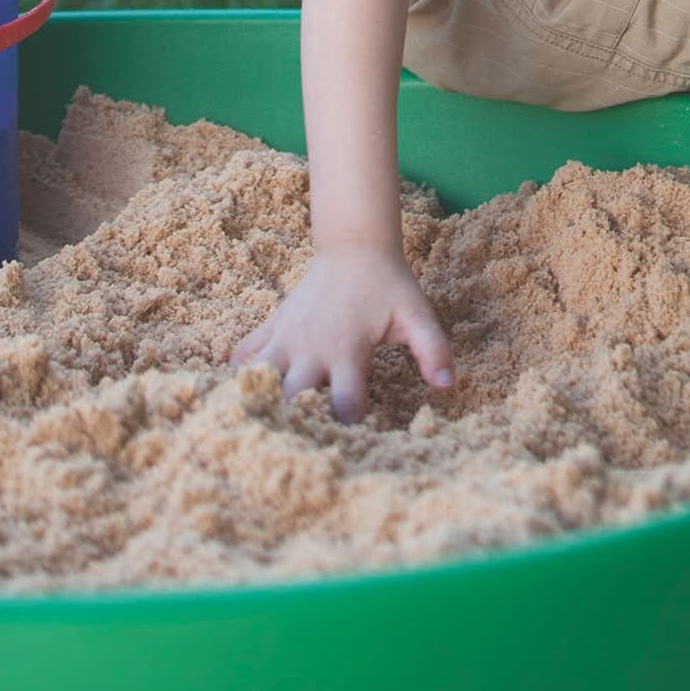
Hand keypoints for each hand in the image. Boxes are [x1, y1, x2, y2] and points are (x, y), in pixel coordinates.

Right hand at [230, 243, 453, 422]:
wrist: (355, 246)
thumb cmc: (390, 286)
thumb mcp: (417, 316)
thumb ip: (432, 350)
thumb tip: (447, 386)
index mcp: (347, 351)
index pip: (343, 404)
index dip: (350, 427)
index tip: (357, 440)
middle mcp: (311, 348)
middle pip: (290, 399)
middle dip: (297, 423)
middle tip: (305, 444)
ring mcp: (286, 337)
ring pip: (257, 378)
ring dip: (262, 400)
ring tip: (266, 424)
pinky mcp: (272, 326)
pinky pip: (242, 355)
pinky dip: (241, 374)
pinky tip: (247, 389)